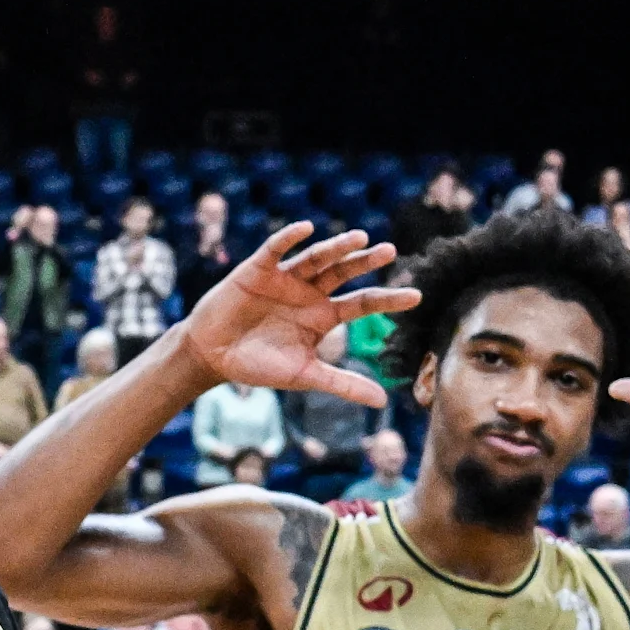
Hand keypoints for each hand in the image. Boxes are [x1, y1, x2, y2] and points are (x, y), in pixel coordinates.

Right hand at [180, 224, 412, 408]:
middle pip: (344, 272)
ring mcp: (285, 278)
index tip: (417, 296)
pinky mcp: (258, 269)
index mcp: (323, 315)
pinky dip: (289, 239)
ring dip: (336, 247)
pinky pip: (276, 249)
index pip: (363, 302)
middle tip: (390, 251)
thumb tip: (383, 401)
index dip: (388, 298)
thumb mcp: (304, 374)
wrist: (213, 356)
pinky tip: (306, 229)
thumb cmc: (258, 365)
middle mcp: (309, 292)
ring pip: (317, 258)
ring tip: (359, 238)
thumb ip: (342, 383)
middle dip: (365, 261)